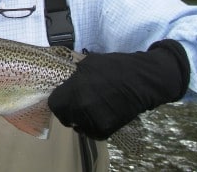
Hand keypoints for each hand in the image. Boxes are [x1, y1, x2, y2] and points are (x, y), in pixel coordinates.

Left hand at [48, 39, 189, 139]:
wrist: (142, 80)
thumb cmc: (114, 67)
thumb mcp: (88, 63)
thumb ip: (74, 75)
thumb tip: (66, 80)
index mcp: (74, 90)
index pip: (54, 104)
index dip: (58, 101)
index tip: (63, 98)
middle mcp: (81, 107)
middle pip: (64, 116)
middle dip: (68, 110)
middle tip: (76, 104)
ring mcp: (94, 120)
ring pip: (78, 126)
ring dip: (81, 119)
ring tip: (90, 109)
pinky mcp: (106, 130)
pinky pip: (92, 132)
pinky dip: (93, 126)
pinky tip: (100, 115)